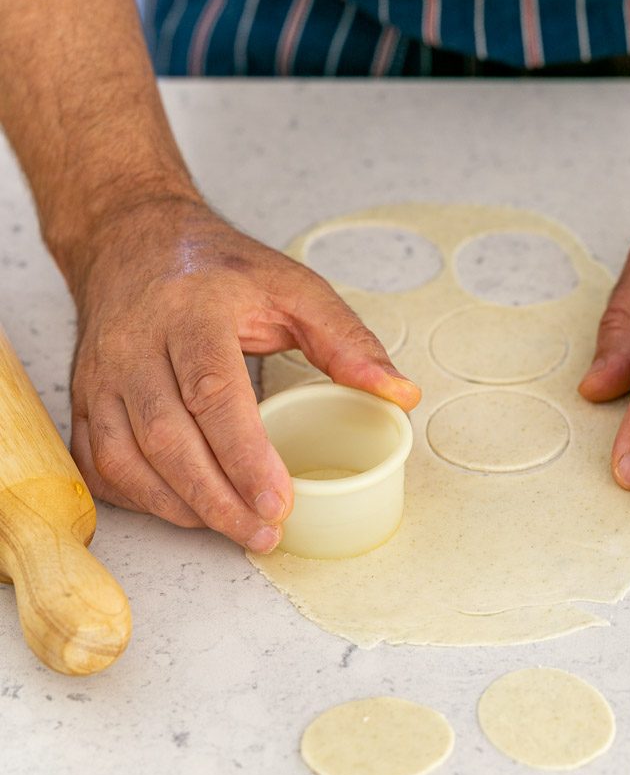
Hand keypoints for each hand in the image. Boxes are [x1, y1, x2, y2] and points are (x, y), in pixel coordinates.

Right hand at [68, 197, 420, 552]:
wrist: (132, 242)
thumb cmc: (216, 268)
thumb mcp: (292, 286)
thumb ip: (347, 339)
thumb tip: (398, 393)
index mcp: (192, 310)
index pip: (212, 390)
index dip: (244, 453)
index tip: (279, 500)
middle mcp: (136, 343)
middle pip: (167, 435)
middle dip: (216, 497)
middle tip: (265, 532)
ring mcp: (102, 375)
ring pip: (127, 458)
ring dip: (181, 505)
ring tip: (235, 529)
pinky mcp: (85, 400)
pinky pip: (101, 463)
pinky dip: (141, 497)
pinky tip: (184, 509)